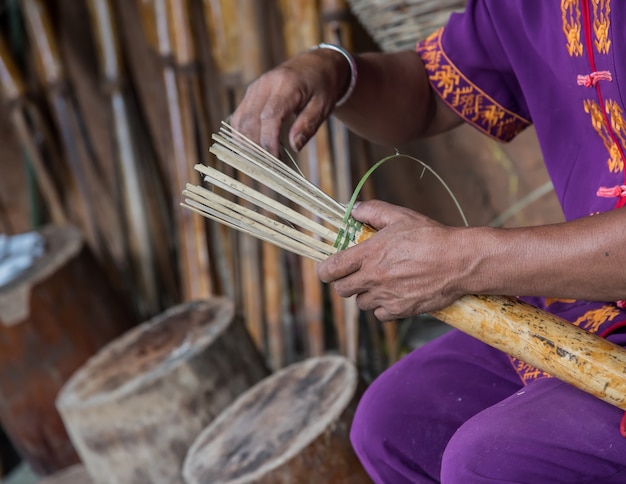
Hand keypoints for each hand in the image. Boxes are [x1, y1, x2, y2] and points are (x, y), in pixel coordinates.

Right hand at [231, 48, 350, 156]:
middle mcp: (265, 84)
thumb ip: (308, 125)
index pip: (270, 117)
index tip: (276, 160)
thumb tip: (294, 147)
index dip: (269, 141)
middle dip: (257, 148)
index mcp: (286, 85)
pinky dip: (241, 136)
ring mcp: (255, 89)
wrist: (315, 65)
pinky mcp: (250, 94)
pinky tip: (251, 151)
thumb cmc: (322, 86)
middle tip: (269, 167)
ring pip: (240, 121)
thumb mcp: (323, 106)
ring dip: (246, 145)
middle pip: (251, 121)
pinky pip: (239, 118)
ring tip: (260, 162)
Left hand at [318, 200, 466, 320]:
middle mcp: (373, 277)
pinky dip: (382, 307)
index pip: (331, 269)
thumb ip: (373, 211)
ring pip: (361, 303)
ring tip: (381, 282)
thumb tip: (354, 210)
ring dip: (366, 294)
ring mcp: (386, 296)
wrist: (460, 261)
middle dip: (344, 282)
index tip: (328, 270)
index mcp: (368, 254)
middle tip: (356, 274)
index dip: (325, 271)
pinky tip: (393, 294)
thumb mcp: (400, 217)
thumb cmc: (431, 237)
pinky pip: (379, 314)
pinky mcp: (400, 310)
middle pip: (341, 289)